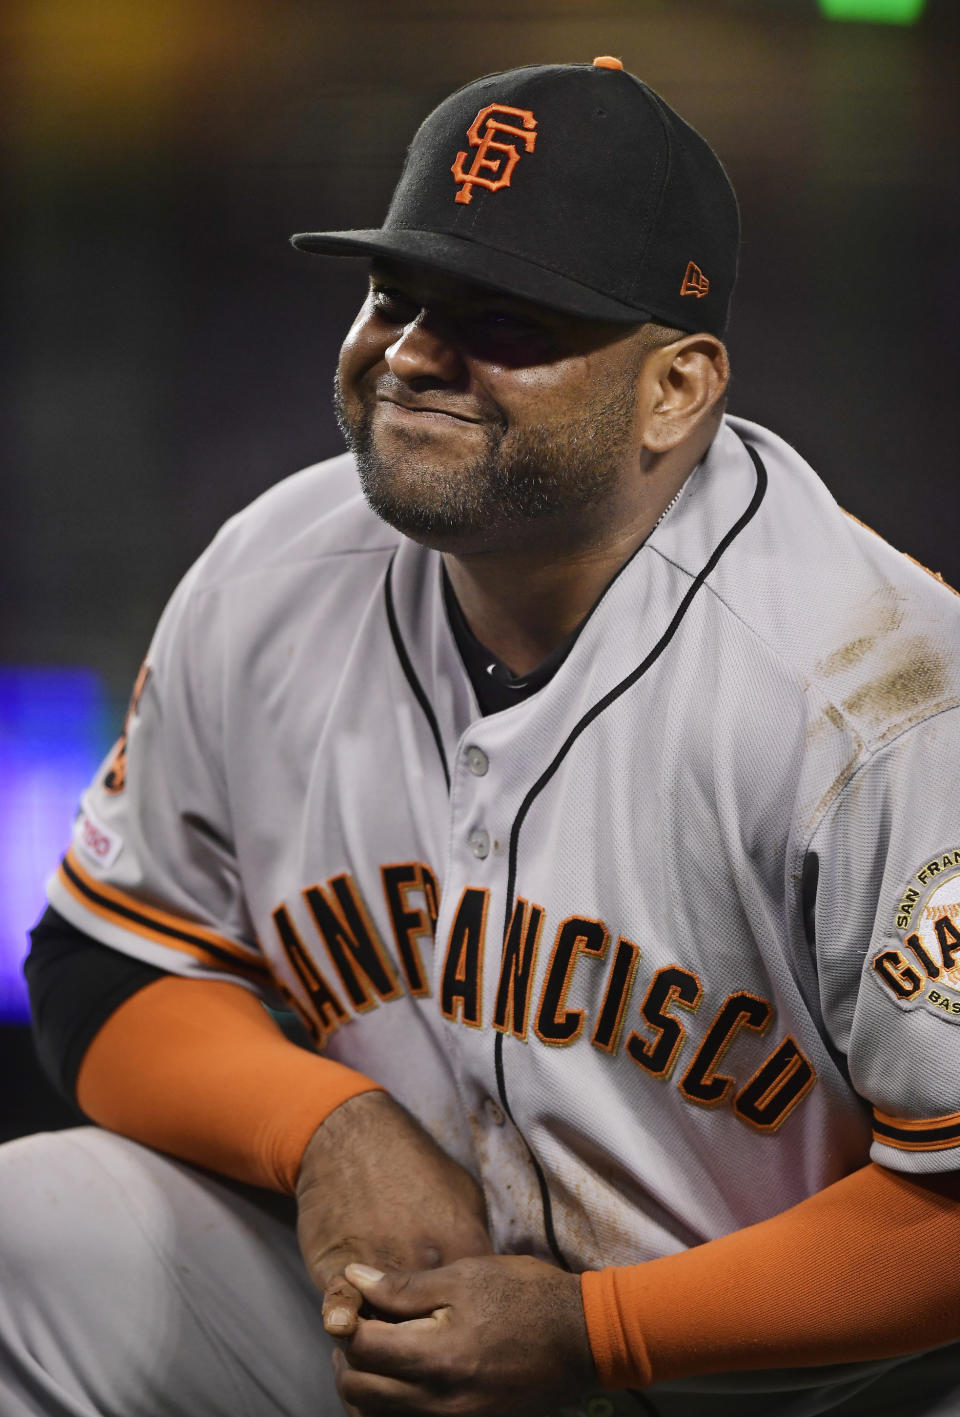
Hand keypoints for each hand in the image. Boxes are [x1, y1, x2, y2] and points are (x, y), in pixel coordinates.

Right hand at [296, 1091, 491, 1337]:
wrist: (353, 1136)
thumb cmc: (413, 1164)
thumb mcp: (464, 1194)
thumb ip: (476, 1242)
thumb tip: (495, 1280)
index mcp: (462, 1247)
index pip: (479, 1309)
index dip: (473, 1325)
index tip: (469, 1330)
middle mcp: (424, 1263)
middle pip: (435, 1327)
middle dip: (434, 1341)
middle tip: (430, 1347)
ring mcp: (381, 1267)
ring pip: (391, 1328)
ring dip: (390, 1343)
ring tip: (390, 1350)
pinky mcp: (338, 1267)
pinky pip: (345, 1312)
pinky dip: (347, 1328)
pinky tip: (349, 1335)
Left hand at [330, 1254, 596, 1415]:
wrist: (581, 1337)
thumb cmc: (524, 1296)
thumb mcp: (465, 1277)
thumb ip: (404, 1285)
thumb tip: (353, 1277)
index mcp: (436, 1357)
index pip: (361, 1348)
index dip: (347, 1321)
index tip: (355, 1301)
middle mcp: (438, 1402)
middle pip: (358, 1391)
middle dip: (348, 1357)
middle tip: (359, 1326)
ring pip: (377, 1415)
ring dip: (365, 1384)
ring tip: (379, 1349)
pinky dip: (391, 1404)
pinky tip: (403, 1375)